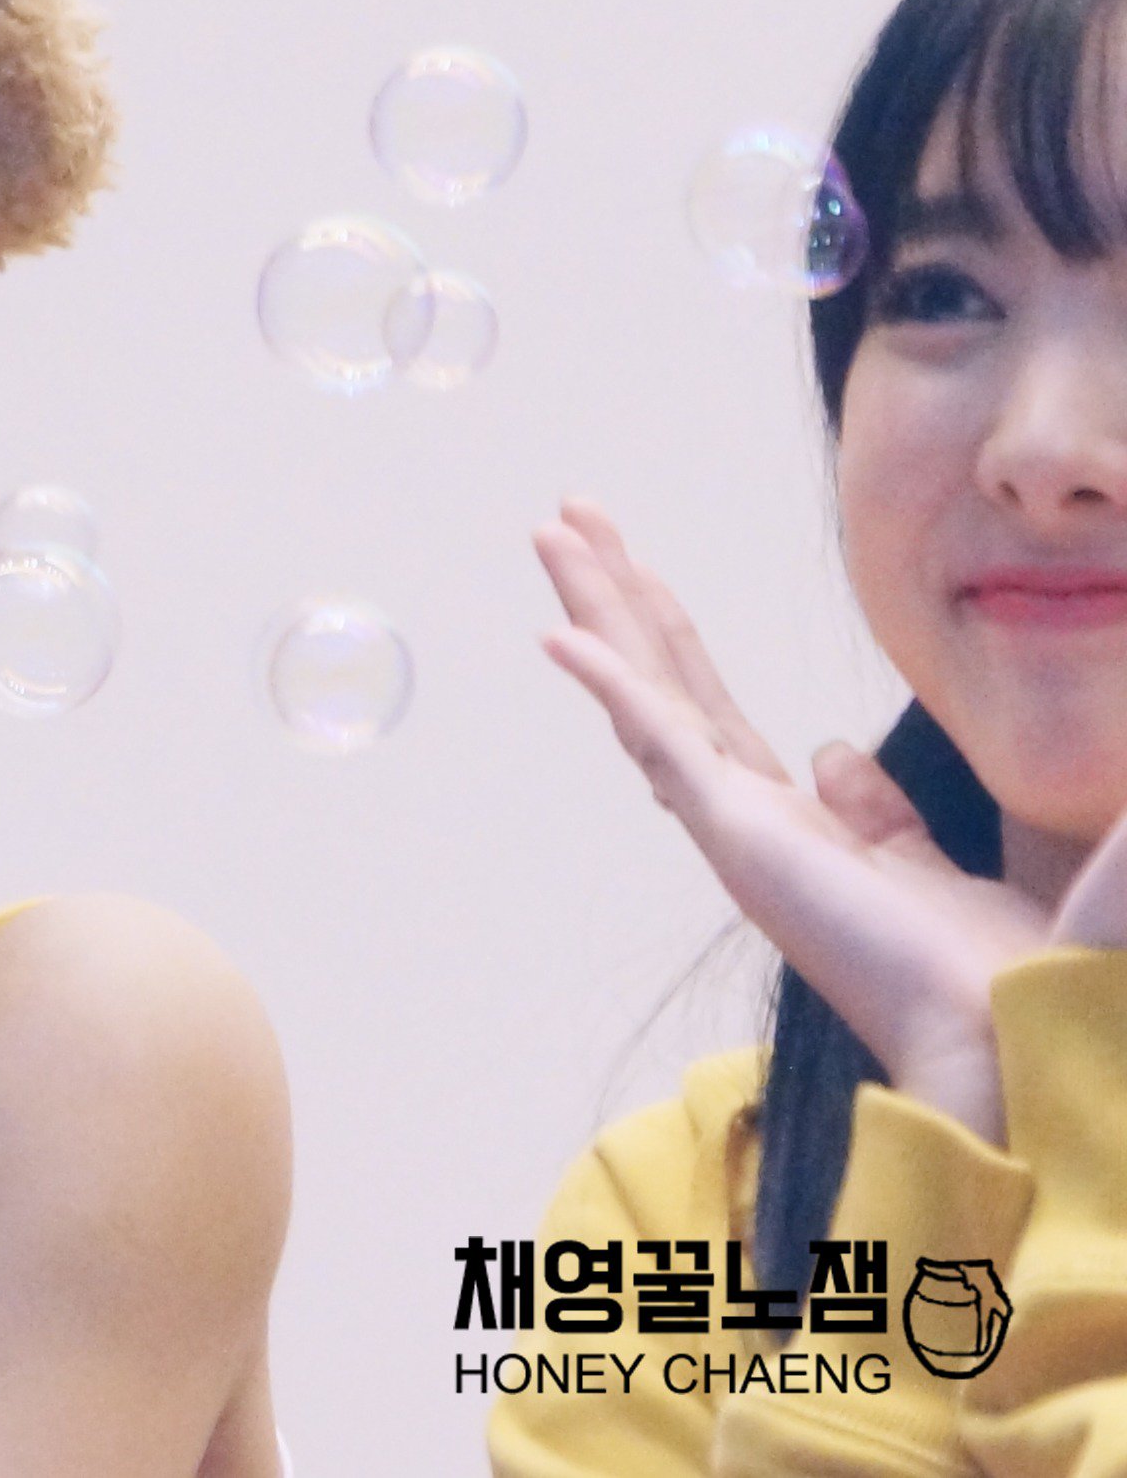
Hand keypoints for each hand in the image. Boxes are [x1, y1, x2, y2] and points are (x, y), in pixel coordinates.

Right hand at [538, 501, 1039, 1136]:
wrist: (999, 1034)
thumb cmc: (981, 971)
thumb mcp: (927, 863)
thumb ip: (877, 811)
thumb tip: (830, 751)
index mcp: (790, 826)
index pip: (707, 708)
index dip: (668, 633)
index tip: (637, 572)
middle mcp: (746, 818)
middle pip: (663, 680)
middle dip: (617, 594)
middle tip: (569, 520)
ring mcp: (733, 824)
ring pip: (648, 693)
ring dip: (598, 609)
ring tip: (555, 532)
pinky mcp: (737, 834)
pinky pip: (660, 742)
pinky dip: (611, 685)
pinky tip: (564, 636)